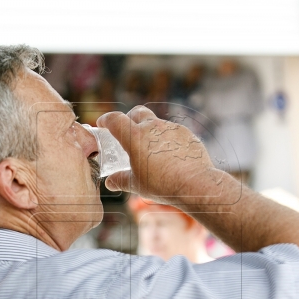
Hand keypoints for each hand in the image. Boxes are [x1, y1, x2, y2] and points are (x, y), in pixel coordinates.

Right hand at [97, 106, 223, 203]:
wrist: (195, 184)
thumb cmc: (163, 185)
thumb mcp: (137, 185)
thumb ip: (121, 180)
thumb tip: (110, 182)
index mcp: (135, 137)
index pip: (115, 119)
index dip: (106, 119)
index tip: (103, 124)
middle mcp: (152, 127)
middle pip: (137, 112)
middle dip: (129, 119)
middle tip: (128, 133)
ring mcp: (171, 128)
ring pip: (156, 123)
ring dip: (150, 131)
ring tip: (152, 150)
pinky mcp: (186, 132)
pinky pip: (172, 132)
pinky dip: (167, 139)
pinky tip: (170, 155)